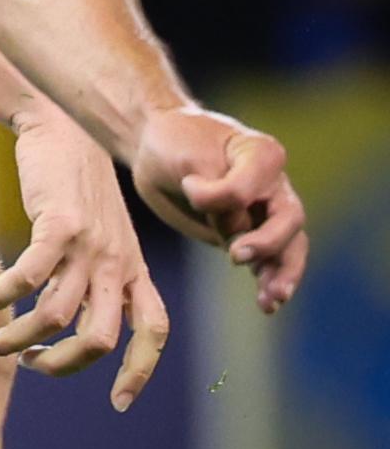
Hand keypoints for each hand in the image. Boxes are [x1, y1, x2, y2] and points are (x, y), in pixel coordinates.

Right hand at [0, 109, 169, 410]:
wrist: (61, 126)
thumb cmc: (75, 180)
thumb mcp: (102, 230)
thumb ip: (97, 272)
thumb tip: (70, 321)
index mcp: (132, 267)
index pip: (153, 331)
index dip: (140, 371)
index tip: (119, 403)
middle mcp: (117, 262)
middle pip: (101, 340)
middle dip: (62, 365)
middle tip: (28, 365)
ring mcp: (90, 245)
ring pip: (54, 317)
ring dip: (15, 338)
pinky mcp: (59, 226)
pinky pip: (26, 280)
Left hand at [133, 103, 306, 312]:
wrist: (159, 148)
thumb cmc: (175, 145)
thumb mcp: (186, 159)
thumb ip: (214, 194)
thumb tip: (237, 232)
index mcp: (261, 153)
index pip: (248, 189)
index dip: (216, 196)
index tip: (187, 185)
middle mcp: (274, 182)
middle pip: (288, 219)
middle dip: (267, 243)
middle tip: (235, 257)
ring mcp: (268, 210)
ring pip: (290, 245)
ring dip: (281, 273)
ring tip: (269, 301)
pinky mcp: (254, 233)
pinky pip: (274, 259)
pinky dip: (272, 280)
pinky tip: (267, 303)